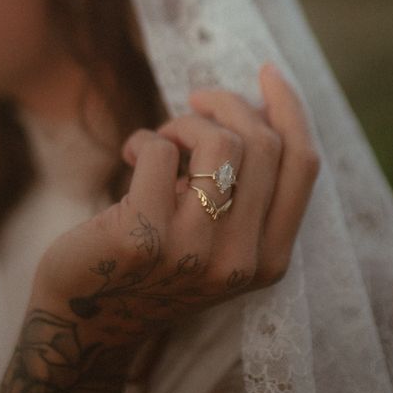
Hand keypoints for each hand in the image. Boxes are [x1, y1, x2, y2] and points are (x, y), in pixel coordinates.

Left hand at [33, 63, 318, 344]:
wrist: (91, 318)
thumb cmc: (155, 268)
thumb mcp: (219, 242)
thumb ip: (247, 194)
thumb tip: (259, 111)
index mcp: (268, 260)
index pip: (302, 166)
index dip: (290, 109)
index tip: (267, 73)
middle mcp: (240, 262)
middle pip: (262, 145)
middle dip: (226, 104)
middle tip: (194, 102)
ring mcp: (192, 253)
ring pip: (218, 142)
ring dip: (183, 122)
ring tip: (161, 140)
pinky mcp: (142, 238)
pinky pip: (159, 150)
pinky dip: (144, 140)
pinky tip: (131, 157)